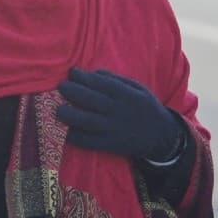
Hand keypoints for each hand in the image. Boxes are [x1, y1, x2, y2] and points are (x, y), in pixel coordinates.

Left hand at [57, 68, 183, 162]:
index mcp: (127, 96)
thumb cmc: (145, 107)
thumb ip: (116, 79)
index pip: (103, 84)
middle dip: (74, 92)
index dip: (85, 78)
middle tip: (61, 86)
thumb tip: (93, 72)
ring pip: (88, 122)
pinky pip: (90, 142)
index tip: (72, 72)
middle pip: (92, 101)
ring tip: (57, 108)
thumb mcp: (138, 88)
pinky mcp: (110, 145)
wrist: (160, 136)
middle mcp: (119, 112)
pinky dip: (75, 137)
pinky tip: (63, 130)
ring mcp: (114, 130)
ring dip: (70, 115)